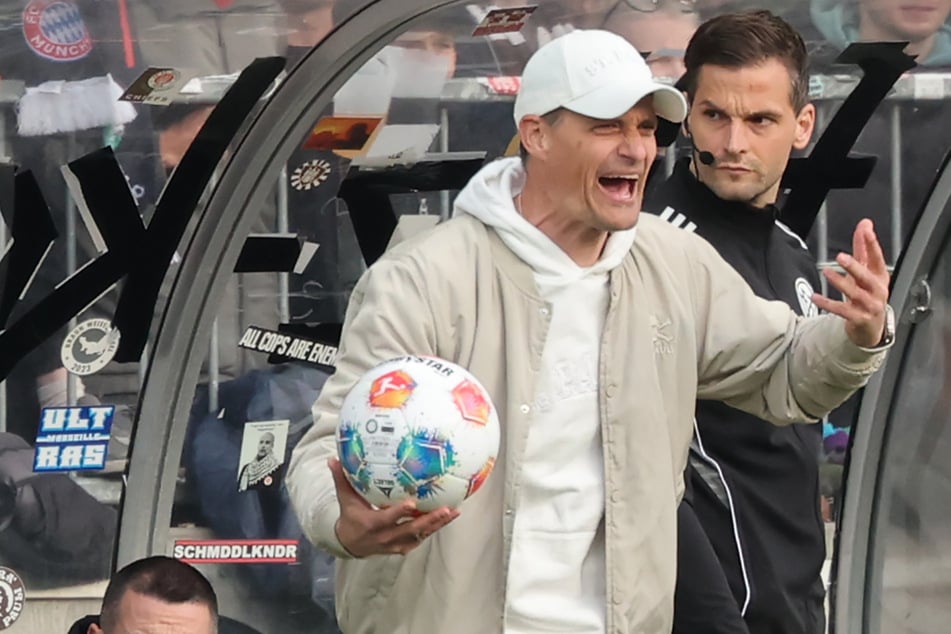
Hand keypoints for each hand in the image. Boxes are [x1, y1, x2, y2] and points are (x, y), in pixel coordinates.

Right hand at [329, 458, 459, 556]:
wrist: (350, 543)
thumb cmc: (350, 515)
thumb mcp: (345, 499)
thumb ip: (341, 479)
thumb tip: (332, 458)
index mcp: (371, 524)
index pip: (387, 518)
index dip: (399, 512)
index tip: (412, 504)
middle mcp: (385, 536)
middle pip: (410, 530)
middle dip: (429, 520)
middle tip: (446, 509)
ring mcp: (395, 544)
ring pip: (419, 535)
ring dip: (437, 525)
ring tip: (454, 512)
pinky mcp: (402, 547)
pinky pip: (421, 538)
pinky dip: (434, 529)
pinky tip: (448, 517)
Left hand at [812, 218, 890, 347]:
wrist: (871, 328)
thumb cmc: (868, 295)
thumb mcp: (867, 271)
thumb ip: (864, 248)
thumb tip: (865, 224)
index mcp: (880, 276)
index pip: (877, 258)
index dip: (872, 244)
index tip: (866, 231)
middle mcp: (877, 290)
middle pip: (867, 277)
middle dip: (855, 266)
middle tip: (841, 256)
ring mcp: (869, 305)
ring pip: (854, 293)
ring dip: (840, 282)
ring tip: (826, 272)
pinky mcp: (858, 318)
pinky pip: (841, 310)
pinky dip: (827, 303)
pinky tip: (815, 296)